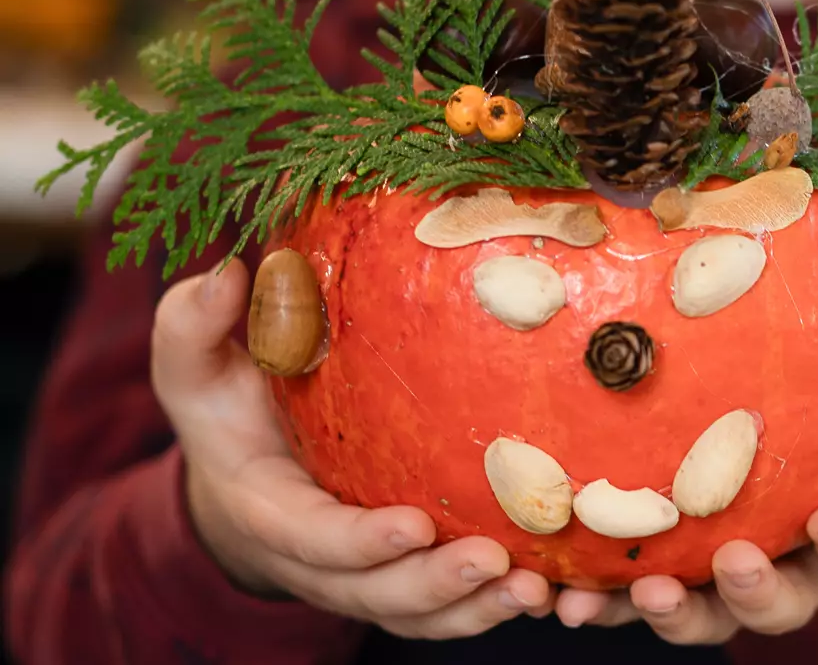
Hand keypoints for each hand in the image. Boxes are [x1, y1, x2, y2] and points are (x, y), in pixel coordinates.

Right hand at [151, 258, 552, 638]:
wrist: (246, 470)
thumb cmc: (227, 408)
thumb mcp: (196, 366)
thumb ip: (194, 325)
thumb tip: (225, 276)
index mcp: (268, 509)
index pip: (312, 537)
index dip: (360, 542)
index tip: (414, 524)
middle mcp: (318, 559)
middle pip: (374, 592)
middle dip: (432, 585)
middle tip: (493, 561)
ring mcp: (363, 576)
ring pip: (418, 612)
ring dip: (475, 609)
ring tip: (536, 589)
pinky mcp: (402, 575)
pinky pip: (446, 608)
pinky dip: (493, 606)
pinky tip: (551, 588)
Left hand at [555, 365, 817, 641]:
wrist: (811, 501)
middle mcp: (789, 579)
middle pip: (775, 604)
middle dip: (754, 593)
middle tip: (733, 563)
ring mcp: (723, 588)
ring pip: (698, 616)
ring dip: (664, 612)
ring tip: (630, 594)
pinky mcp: (668, 580)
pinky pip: (630, 598)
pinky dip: (598, 599)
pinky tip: (558, 591)